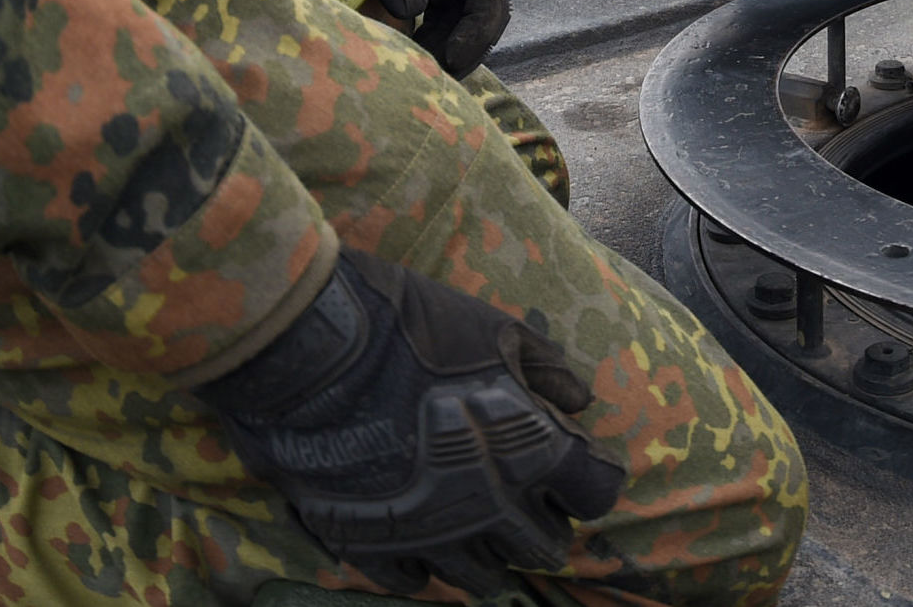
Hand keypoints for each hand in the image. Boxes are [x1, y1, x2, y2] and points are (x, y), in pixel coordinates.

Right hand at [200, 251, 625, 593]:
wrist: (317, 353)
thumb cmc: (414, 331)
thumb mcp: (495, 329)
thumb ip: (546, 369)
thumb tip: (578, 400)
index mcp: (534, 455)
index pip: (596, 493)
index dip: (586, 478)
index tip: (571, 464)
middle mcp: (494, 511)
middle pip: (543, 549)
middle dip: (541, 524)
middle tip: (524, 499)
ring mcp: (434, 538)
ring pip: (483, 578)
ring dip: (487, 552)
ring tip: (475, 524)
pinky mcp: (377, 550)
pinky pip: (416, 581)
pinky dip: (424, 564)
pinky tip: (420, 536)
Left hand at [298, 0, 508, 74]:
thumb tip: (410, 12)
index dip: (477, 31)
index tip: (452, 60)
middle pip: (479, 10)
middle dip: (463, 47)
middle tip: (435, 79)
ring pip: (458, 14)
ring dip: (444, 43)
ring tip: (419, 70)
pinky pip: (437, 9)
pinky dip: (427, 32)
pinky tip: (407, 50)